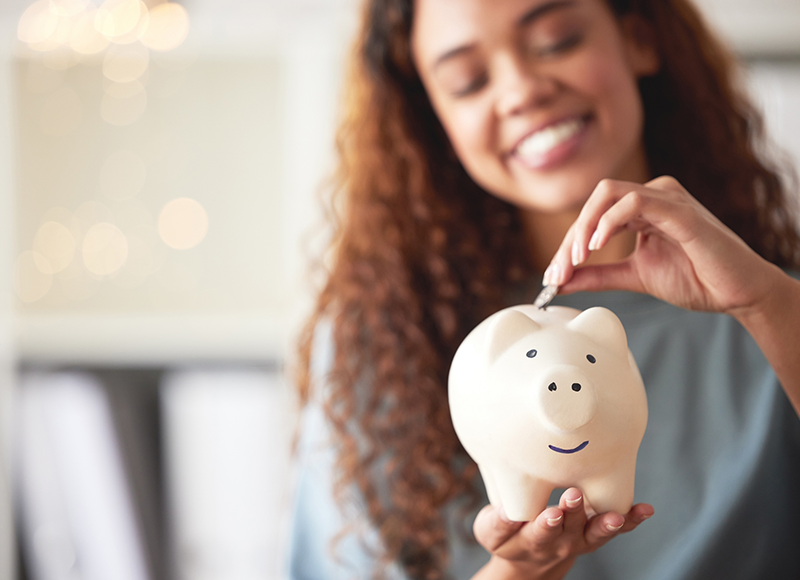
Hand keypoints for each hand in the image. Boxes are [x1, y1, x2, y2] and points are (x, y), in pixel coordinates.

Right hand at [472, 488, 652, 578]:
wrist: (529, 561)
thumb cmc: (508, 535)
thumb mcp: (491, 532)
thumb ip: (498, 522)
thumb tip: (507, 510)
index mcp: (532, 540)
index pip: (539, 533)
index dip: (546, 524)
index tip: (551, 513)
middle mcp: (560, 543)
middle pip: (568, 530)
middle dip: (573, 513)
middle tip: (574, 496)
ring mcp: (580, 539)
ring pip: (595, 533)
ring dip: (606, 524)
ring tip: (617, 515)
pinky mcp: (595, 533)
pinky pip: (616, 529)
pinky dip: (632, 520)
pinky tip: (645, 509)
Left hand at [543, 176, 783, 315]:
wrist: (737, 293)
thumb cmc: (696, 279)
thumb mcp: (634, 276)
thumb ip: (598, 275)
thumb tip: (560, 281)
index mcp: (642, 208)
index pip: (593, 215)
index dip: (567, 244)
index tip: (553, 276)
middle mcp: (653, 195)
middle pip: (595, 201)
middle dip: (570, 238)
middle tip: (559, 272)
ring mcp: (667, 199)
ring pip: (608, 195)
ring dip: (584, 228)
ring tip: (576, 259)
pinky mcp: (681, 211)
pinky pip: (636, 201)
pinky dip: (610, 221)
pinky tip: (598, 245)